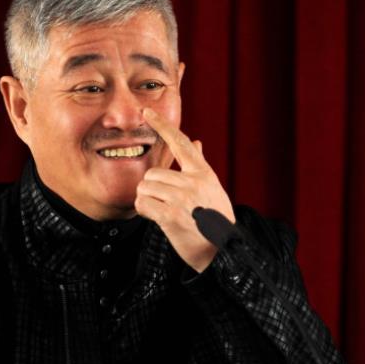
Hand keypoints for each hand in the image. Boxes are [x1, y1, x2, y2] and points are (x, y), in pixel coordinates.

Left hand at [135, 108, 235, 271]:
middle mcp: (194, 182)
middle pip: (152, 174)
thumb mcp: (212, 189)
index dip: (162, 125)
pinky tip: (156, 219)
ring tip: (162, 211)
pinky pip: (143, 204)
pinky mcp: (171, 215)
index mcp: (203, 173)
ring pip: (145, 187)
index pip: (180, 142)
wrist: (221, 251)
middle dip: (151, 189)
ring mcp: (182, 198)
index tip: (146, 111)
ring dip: (147, 200)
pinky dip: (144, 211)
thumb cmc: (215, 220)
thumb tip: (196, 142)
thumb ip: (199, 166)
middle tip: (163, 203)